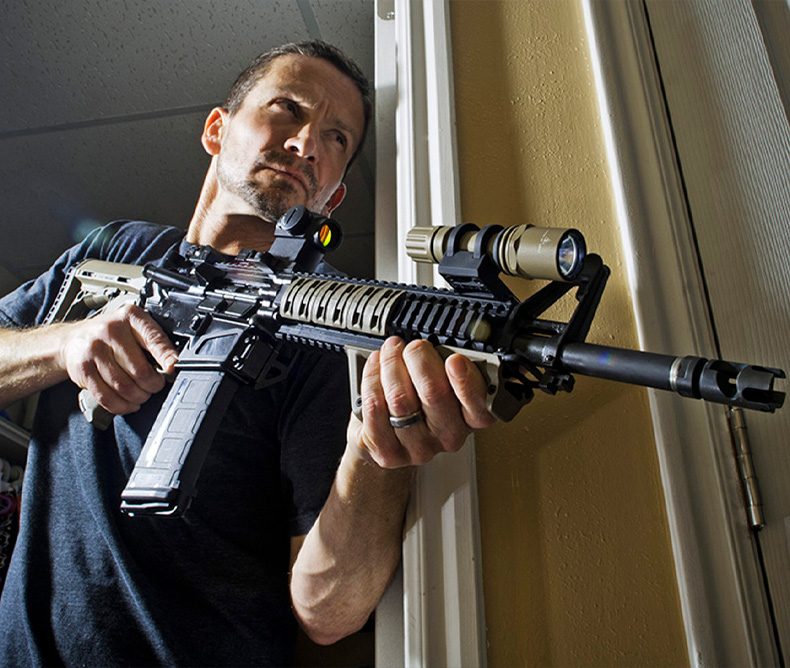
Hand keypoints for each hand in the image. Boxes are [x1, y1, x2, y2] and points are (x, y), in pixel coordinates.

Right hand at [58, 304, 178, 414]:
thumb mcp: (135, 329)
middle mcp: (111, 330)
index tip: (172, 369)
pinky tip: (128, 403)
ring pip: (124, 387)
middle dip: (153, 385)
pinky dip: (122, 405)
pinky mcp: (83, 369)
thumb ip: (154, 343)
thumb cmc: (111, 336)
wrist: (73, 339)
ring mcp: (94, 350)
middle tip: (155, 386)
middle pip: (140, 371)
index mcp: (130, 317)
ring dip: (138, 397)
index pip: (154, 339)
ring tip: (142, 395)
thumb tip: (173, 366)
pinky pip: (106, 396)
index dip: (167, 358)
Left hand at [347, 337, 495, 467]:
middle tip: (413, 347)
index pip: (481, 407)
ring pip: (401, 399)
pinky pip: (376, 410)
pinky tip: (375, 367)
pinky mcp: (389, 452)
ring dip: (391, 366)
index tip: (454, 360)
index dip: (467, 382)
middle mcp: (449, 436)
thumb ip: (449, 363)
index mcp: (471, 418)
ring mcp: (419, 448)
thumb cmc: (419, 402)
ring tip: (390, 351)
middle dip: (419, 358)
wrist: (384, 438)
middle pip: (434, 393)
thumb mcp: (444, 379)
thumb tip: (444, 339)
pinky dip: (372, 380)